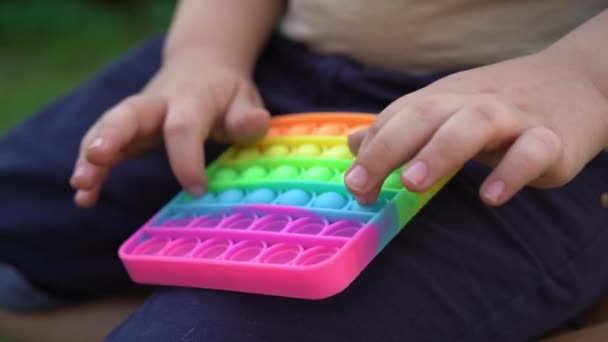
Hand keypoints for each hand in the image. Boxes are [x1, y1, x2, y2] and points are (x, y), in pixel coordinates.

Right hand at [70, 51, 269, 207]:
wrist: (202, 67)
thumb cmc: (226, 92)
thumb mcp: (245, 99)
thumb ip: (248, 116)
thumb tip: (256, 122)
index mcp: (192, 99)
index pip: (183, 126)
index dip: (187, 158)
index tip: (197, 189)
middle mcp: (158, 103)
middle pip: (129, 114)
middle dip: (111, 135)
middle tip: (96, 159)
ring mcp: (139, 115)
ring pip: (108, 128)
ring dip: (91, 157)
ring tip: (81, 187)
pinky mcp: (127, 129)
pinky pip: (104, 145)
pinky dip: (91, 169)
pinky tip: (84, 197)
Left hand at [345, 51, 607, 205]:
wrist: (574, 84)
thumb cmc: (496, 107)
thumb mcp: (443, 112)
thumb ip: (399, 130)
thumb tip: (352, 144)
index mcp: (441, 99)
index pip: (397, 118)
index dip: (371, 151)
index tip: (355, 186)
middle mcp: (469, 103)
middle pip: (423, 115)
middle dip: (388, 148)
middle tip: (362, 184)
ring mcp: (510, 117)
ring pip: (473, 124)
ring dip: (439, 152)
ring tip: (413, 183)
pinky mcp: (549, 138)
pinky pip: (530, 151)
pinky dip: (511, 172)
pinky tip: (491, 197)